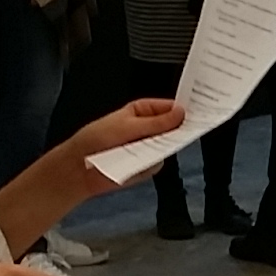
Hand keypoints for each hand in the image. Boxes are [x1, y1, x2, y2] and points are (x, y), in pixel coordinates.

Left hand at [68, 98, 183, 183]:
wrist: (80, 167)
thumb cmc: (96, 139)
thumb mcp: (127, 126)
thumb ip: (156, 123)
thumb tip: (180, 113)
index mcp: (143, 111)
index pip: (169, 107)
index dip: (182, 109)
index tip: (195, 112)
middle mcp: (148, 128)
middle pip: (172, 127)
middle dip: (177, 130)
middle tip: (184, 131)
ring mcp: (148, 147)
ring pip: (168, 147)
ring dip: (162, 148)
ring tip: (147, 149)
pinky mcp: (146, 165)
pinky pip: (158, 164)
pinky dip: (150, 164)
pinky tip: (137, 164)